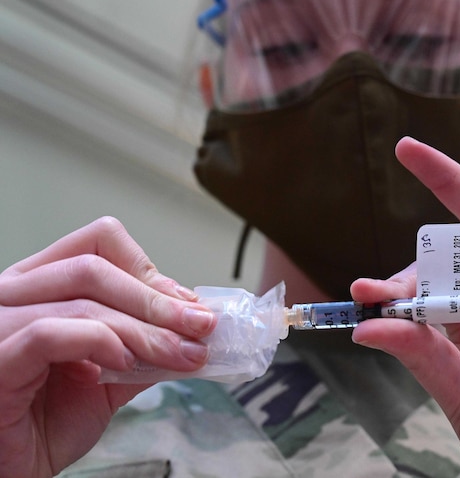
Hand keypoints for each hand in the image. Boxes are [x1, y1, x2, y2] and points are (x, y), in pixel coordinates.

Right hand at [0, 217, 216, 477]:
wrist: (12, 472)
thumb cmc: (45, 423)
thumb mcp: (110, 373)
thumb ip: (145, 342)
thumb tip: (195, 323)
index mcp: (40, 286)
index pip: (98, 243)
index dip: (148, 268)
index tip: (188, 303)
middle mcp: (13, 296)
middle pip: (96, 268)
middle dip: (159, 301)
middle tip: (201, 328)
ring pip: (83, 301)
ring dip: (145, 329)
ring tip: (181, 354)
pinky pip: (50, 333)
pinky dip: (100, 342)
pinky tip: (125, 364)